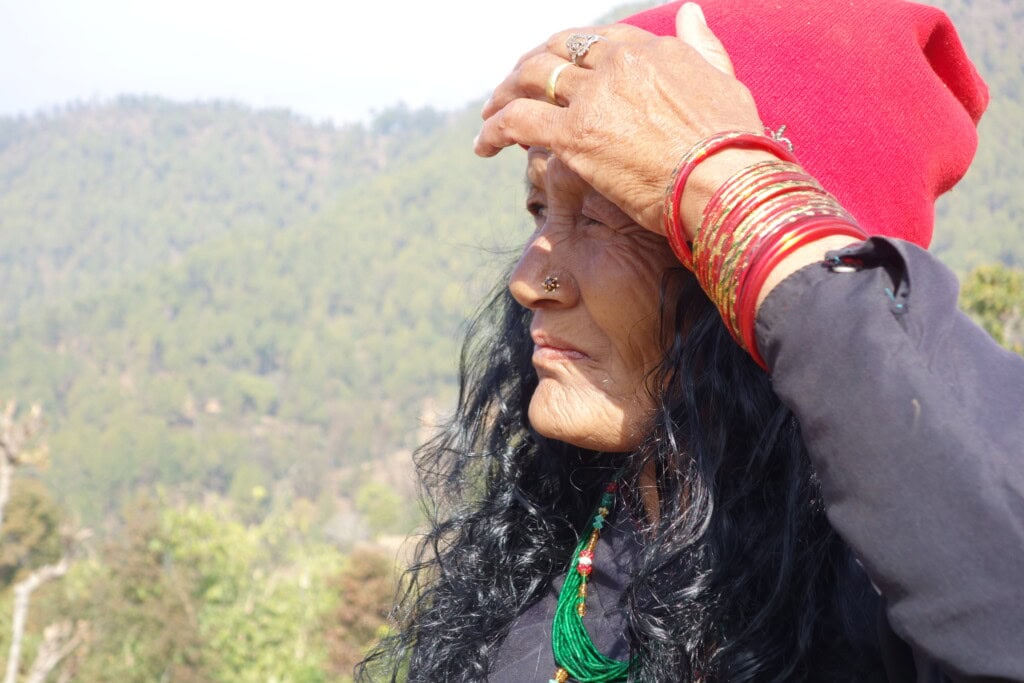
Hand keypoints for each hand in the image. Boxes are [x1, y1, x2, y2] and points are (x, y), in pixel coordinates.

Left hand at [475, 3, 766, 236]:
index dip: (573, 53)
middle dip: (530, 67)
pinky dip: (493, 130)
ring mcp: (594, 96)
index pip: (600, 40)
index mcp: (654, 50)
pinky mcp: (574, 134)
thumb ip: (702, 46)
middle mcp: (620, 64)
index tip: (561, 71)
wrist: (727, 181)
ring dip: (504, 94)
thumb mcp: (726, 82)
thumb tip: (689, 11)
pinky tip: (482, 146)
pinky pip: (517, 121)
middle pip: (559, 51)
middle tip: (513, 87)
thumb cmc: (736, 146)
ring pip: (532, 79)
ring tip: (489, 114)